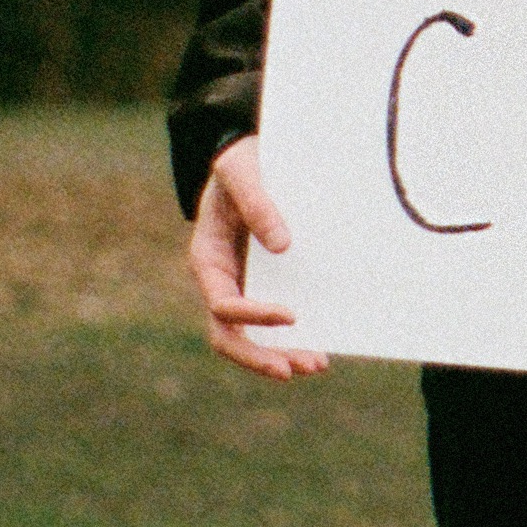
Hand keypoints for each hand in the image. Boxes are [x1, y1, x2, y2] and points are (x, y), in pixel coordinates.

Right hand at [189, 138, 326, 380]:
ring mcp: (240, 285)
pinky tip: (319, 348)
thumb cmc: (240, 161)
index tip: (290, 315)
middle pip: (229, 335)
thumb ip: (257, 202)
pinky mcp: (262, 283)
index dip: (253, 315)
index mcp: (207, 258)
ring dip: (278, 354)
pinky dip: (290, 337)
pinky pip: (270, 321)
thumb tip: (282, 245)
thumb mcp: (242, 170)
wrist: (247, 156)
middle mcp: (220, 279)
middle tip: (294, 370)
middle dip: (259, 356)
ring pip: (249, 336)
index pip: (223, 303)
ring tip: (316, 364)